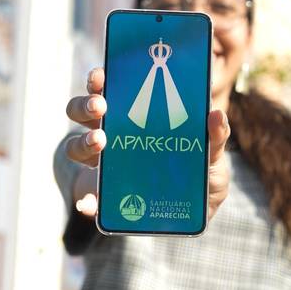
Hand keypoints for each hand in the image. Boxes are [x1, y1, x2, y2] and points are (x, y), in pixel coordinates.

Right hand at [64, 68, 232, 221]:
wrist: (195, 214)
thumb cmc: (200, 175)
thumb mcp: (212, 155)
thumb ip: (215, 137)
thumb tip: (216, 114)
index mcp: (133, 118)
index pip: (107, 90)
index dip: (98, 80)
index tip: (102, 75)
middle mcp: (111, 136)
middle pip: (81, 111)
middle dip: (86, 104)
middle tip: (102, 107)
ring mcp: (102, 166)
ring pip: (75, 146)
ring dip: (83, 141)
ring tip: (100, 142)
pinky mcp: (103, 197)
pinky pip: (87, 198)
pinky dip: (86, 200)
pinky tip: (90, 203)